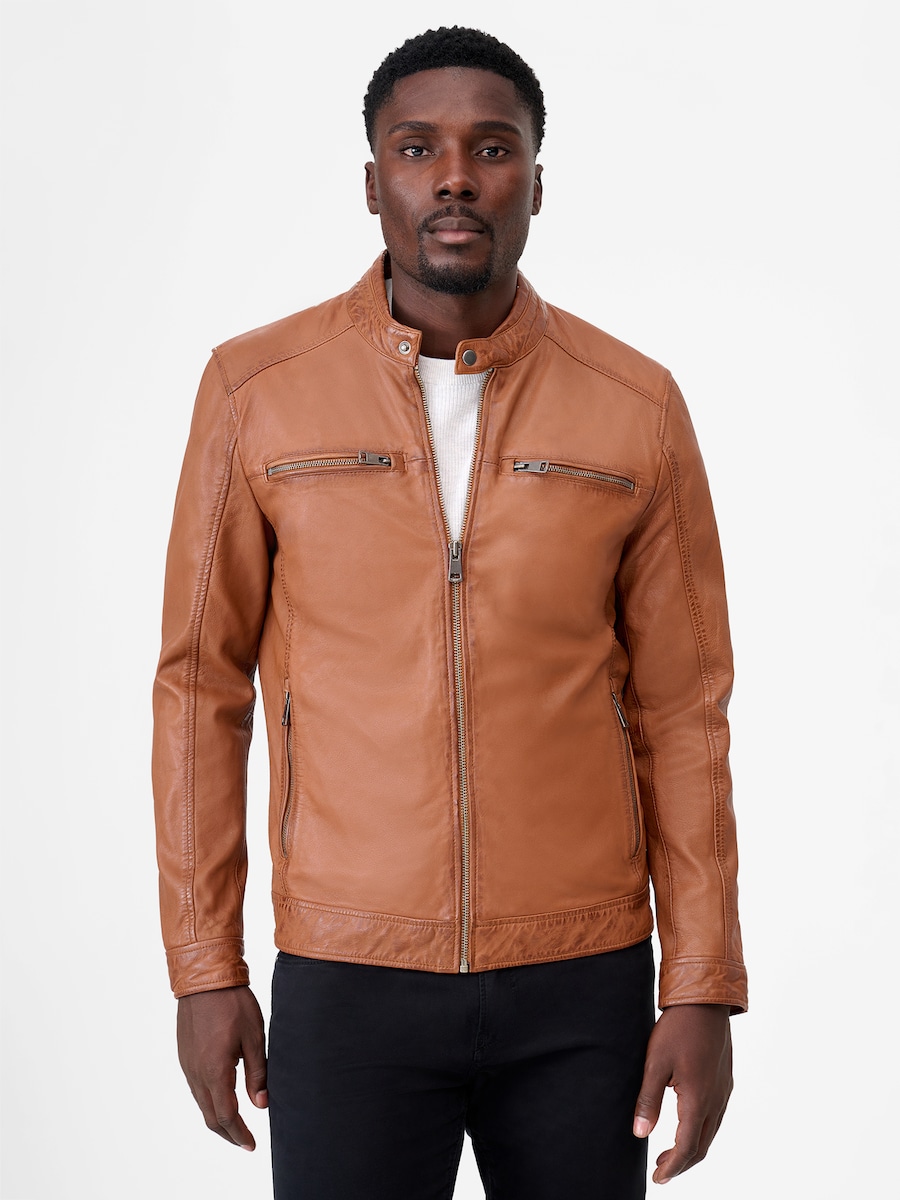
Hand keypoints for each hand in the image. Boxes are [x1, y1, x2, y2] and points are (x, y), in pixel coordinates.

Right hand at [176, 985, 267, 1149]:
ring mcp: (187, 1065)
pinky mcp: (184, 1056)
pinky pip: (195, 1088)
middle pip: (209, 1116)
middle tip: (245, 1141)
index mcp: (215, 1071)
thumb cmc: (233, 1003)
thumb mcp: (254, 1037)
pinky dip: (208, 1101)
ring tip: (236, 1123)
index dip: (239, 1134)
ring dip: (217, 1118)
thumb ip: (257, 1073)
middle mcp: (196, 1073)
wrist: (204, 978)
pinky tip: (222, 1097)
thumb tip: (261, 1105)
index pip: (226, 1115)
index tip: (251, 1144)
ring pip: (200, 1103)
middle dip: (228, 1133)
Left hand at [633, 1003, 732, 1183]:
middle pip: (702, 1146)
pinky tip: (686, 1123)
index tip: (658, 1178)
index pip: (687, 1147)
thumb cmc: (678, 1028)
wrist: (705, 1001)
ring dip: (692, 1147)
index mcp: (698, 1100)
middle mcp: (716, 1100)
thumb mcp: (655, 1062)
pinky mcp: (724, 1081)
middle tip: (661, 1170)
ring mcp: (723, 1091)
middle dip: (682, 1163)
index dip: (672, 1167)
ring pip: (711, 1132)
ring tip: (670, 1152)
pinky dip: (700, 1130)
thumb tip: (640, 1134)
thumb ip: (648, 1100)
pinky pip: (715, 1116)